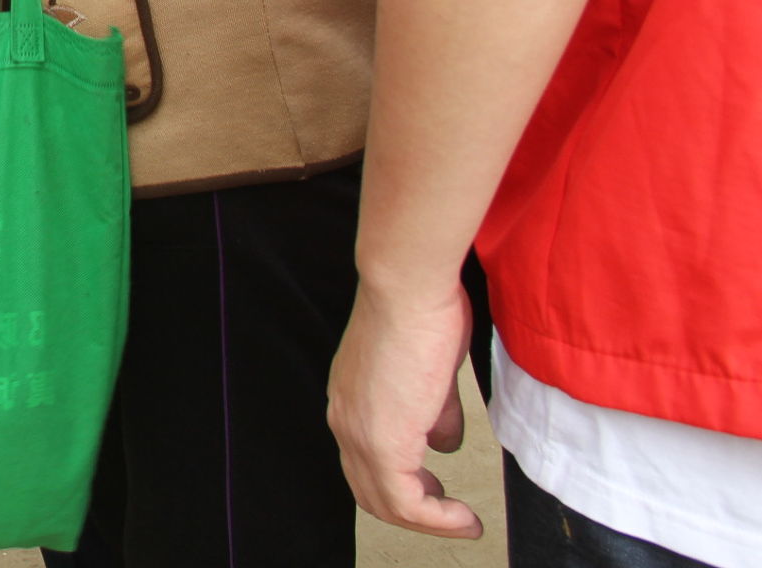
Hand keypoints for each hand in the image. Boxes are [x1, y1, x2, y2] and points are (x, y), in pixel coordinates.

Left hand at [328, 279, 481, 539]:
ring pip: (383, 502)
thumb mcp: (431, 374)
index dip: (403, 486)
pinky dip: (436, 519)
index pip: (365, 462)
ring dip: (428, 521)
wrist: (407, 288)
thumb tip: (444, 441)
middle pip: (369, 490)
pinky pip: (405, 501)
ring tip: (461, 520)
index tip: (439, 494)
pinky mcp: (382, 441)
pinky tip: (463, 516)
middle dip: (414, 512)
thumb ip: (435, 412)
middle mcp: (345, 419)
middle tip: (449, 514)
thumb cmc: (422, 313)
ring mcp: (358, 432)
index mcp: (351, 400)